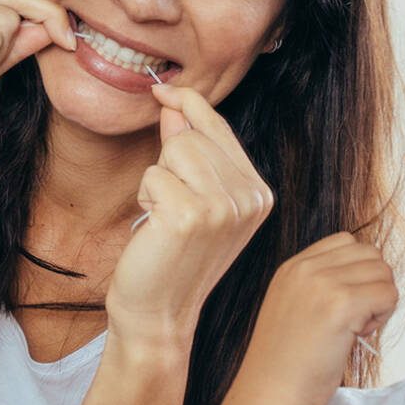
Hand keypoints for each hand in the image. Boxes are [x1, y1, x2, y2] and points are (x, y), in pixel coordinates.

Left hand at [105, 84, 273, 348]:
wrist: (159, 313)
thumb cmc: (171, 256)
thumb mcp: (192, 198)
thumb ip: (189, 149)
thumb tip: (175, 103)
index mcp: (259, 193)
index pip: (220, 128)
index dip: (189, 104)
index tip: (164, 91)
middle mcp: (250, 198)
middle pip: (194, 135)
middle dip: (169, 160)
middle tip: (170, 204)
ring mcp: (224, 208)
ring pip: (175, 149)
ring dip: (157, 179)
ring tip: (164, 214)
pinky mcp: (191, 216)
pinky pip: (153, 175)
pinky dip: (145, 197)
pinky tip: (156, 228)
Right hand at [239, 232, 396, 404]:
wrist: (270, 394)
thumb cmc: (286, 364)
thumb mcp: (292, 308)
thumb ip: (319, 285)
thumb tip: (366, 278)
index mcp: (292, 267)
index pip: (346, 242)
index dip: (358, 272)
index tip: (345, 304)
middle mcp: (305, 268)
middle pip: (370, 254)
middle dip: (373, 285)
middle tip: (355, 318)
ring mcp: (322, 283)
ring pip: (383, 273)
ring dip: (380, 301)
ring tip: (355, 328)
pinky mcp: (341, 304)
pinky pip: (388, 295)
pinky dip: (382, 317)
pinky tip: (358, 336)